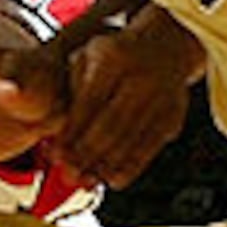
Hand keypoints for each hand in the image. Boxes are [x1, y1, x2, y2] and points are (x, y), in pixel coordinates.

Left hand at [42, 13, 201, 190]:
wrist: (167, 44)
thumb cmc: (115, 54)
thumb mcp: (89, 54)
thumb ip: (71, 85)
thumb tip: (53, 126)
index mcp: (114, 58)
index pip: (88, 102)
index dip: (70, 132)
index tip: (54, 155)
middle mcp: (141, 77)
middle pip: (110, 125)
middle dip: (86, 154)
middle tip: (68, 174)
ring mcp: (161, 98)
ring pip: (130, 139)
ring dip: (106, 165)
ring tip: (85, 182)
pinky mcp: (173, 115)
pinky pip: (151, 146)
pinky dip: (132, 166)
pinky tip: (113, 180)